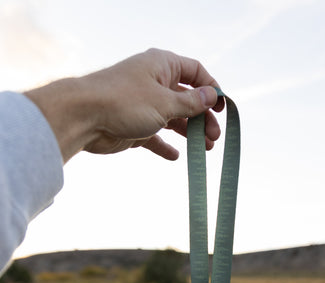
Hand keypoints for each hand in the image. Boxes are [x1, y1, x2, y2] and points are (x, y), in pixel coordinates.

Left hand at [84, 48, 223, 158]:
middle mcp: (154, 83)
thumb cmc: (124, 102)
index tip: (222, 108)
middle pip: (187, 99)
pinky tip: (175, 156)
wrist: (84, 117)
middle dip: (203, 118)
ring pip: (174, 119)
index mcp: (162, 66)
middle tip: (214, 137)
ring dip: (190, 133)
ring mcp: (144, 105)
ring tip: (204, 149)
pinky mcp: (134, 126)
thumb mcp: (165, 102)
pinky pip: (155, 136)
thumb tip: (211, 96)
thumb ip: (191, 103)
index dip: (211, 88)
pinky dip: (165, 145)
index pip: (195, 72)